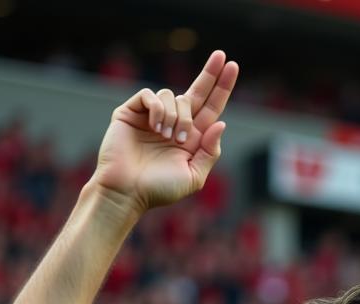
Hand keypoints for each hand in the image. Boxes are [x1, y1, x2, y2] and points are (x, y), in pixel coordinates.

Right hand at [92, 50, 238, 213]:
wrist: (127, 191)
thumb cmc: (160, 189)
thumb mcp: (194, 176)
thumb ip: (209, 152)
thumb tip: (221, 123)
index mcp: (191, 139)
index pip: (210, 108)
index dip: (221, 87)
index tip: (232, 65)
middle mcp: (174, 124)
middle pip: (196, 92)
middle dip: (211, 74)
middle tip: (221, 56)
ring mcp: (153, 116)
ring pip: (174, 96)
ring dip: (176, 116)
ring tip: (167, 137)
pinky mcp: (132, 111)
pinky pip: (151, 96)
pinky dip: (157, 109)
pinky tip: (155, 127)